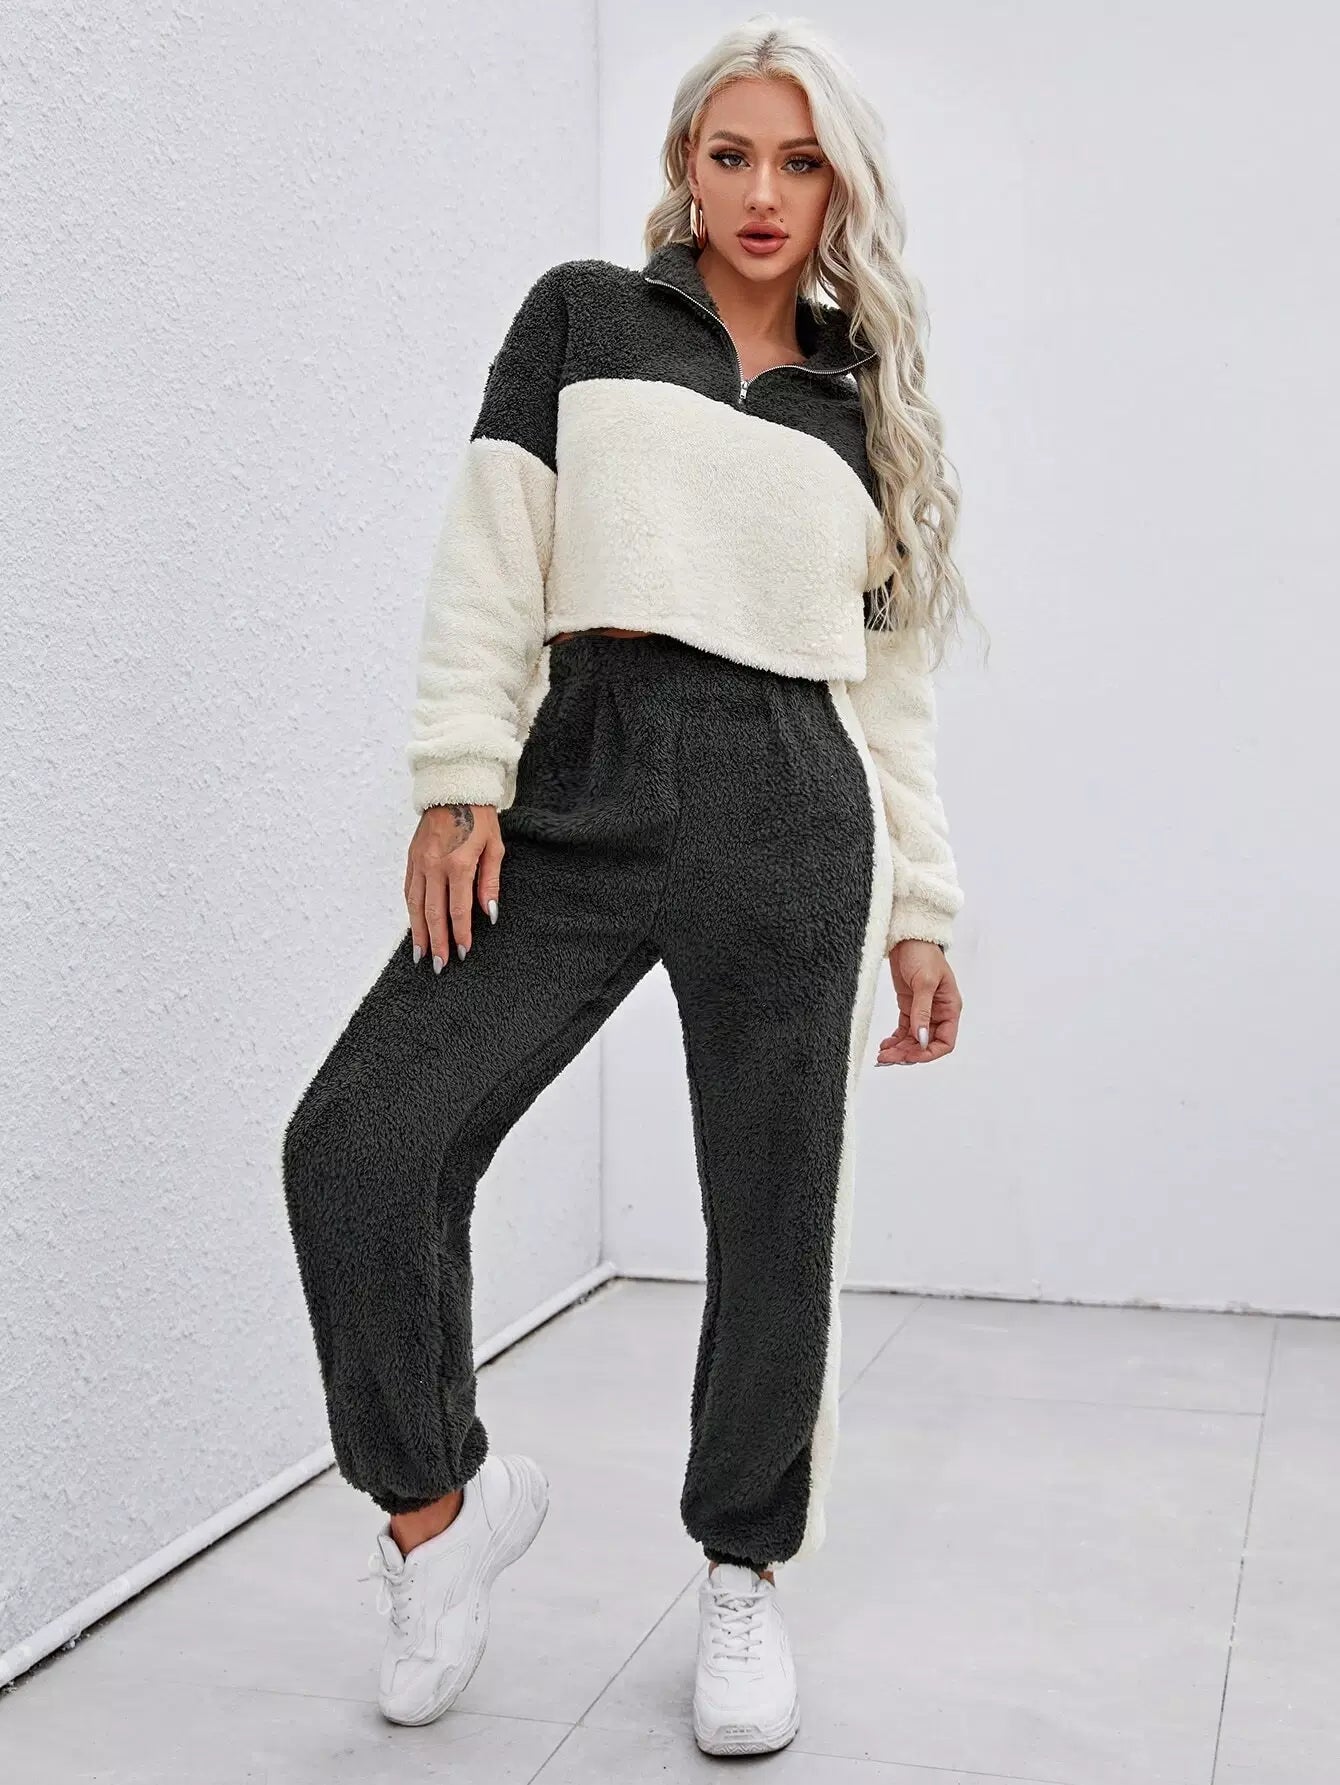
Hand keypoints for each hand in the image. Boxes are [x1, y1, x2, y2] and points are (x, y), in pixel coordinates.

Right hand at [404, 803, 502, 970]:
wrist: (454, 788)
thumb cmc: (480, 817)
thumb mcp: (494, 848)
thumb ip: (490, 882)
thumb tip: (489, 913)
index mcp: (458, 864)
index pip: (458, 910)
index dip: (459, 934)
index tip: (462, 952)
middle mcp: (434, 865)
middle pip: (433, 913)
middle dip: (436, 942)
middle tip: (438, 965)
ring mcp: (419, 861)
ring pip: (414, 905)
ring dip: (418, 932)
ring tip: (421, 954)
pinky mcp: (411, 857)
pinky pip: (408, 889)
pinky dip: (410, 910)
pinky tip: (414, 925)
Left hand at [876, 940, 960, 1064]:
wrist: (908, 937)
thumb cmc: (924, 954)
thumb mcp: (924, 982)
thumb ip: (922, 1011)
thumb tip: (922, 1037)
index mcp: (949, 1008)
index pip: (945, 1042)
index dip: (929, 1053)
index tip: (910, 1056)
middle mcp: (938, 1013)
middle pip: (926, 1044)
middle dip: (908, 1053)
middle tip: (889, 1059)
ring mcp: (923, 1011)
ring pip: (913, 1040)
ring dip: (900, 1049)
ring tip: (883, 1055)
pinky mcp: (908, 1006)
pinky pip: (904, 1030)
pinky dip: (895, 1040)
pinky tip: (885, 1045)